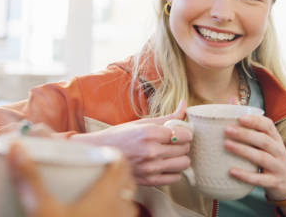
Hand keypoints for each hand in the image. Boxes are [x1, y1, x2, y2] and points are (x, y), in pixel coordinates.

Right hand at [9, 142, 136, 216]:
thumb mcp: (41, 209)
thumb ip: (29, 178)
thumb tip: (15, 146)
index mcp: (107, 194)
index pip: (121, 163)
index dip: (111, 154)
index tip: (98, 152)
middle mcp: (120, 209)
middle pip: (126, 182)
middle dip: (114, 174)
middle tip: (96, 171)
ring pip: (126, 204)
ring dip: (116, 196)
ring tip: (96, 195)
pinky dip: (113, 215)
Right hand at [71, 100, 192, 185]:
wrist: (101, 154)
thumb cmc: (121, 135)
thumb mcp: (142, 122)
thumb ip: (167, 116)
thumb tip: (184, 104)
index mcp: (149, 133)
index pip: (184, 134)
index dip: (185, 132)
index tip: (180, 131)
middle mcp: (151, 151)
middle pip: (185, 148)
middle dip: (182, 144)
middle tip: (173, 141)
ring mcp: (151, 168)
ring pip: (184, 163)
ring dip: (180, 158)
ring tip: (170, 153)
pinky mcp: (149, 181)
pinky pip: (175, 178)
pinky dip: (174, 171)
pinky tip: (164, 164)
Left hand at [223, 115, 285, 215]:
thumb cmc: (270, 156)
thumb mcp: (264, 140)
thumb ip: (249, 121)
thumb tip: (232, 98)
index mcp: (275, 138)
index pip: (268, 126)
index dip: (255, 121)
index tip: (239, 117)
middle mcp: (279, 151)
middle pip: (263, 140)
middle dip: (245, 134)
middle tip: (226, 130)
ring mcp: (278, 167)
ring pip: (262, 158)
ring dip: (243, 151)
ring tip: (226, 145)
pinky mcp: (274, 182)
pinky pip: (260, 179)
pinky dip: (246, 176)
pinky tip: (231, 171)